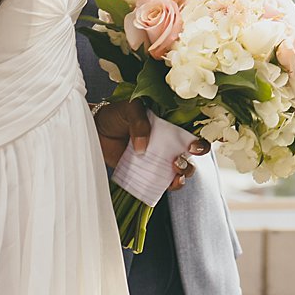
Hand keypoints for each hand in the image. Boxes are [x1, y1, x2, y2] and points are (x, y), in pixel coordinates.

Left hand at [93, 101, 208, 190]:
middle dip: (191, 161)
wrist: (95, 129)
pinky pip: (162, 181)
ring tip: (175, 173)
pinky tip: (168, 184)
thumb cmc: (115, 114)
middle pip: (190, 155)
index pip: (191, 132)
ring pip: (181, 169)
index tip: (194, 146)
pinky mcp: (146, 171)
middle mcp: (168, 141)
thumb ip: (140, 123)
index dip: (199, 140)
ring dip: (183, 174)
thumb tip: (143, 148)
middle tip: (177, 161)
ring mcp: (158, 158)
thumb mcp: (130, 109)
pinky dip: (169, 185)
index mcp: (170, 123)